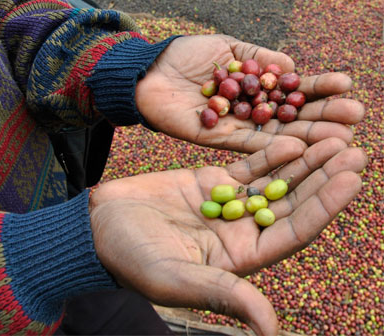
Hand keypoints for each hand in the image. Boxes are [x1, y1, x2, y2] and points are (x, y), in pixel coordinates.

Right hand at [90, 138, 366, 334]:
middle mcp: (242, 230)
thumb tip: (271, 331)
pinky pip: (247, 166)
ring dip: (303, 160)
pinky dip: (268, 153)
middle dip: (323, 177)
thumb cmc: (132, 258)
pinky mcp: (211, 182)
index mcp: (241, 258)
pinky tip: (290, 138)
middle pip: (292, 202)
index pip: (294, 231)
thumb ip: (223, 295)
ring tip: (333, 137)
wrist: (101, 227)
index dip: (324, 205)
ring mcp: (228, 203)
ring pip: (274, 180)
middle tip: (353, 150)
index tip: (351, 178)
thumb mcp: (175, 279)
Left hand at [136, 35, 364, 152]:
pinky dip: (275, 148)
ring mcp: (236, 128)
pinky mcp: (218, 141)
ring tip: (341, 134)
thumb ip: (260, 59)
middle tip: (356, 115)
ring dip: (308, 136)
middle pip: (292, 116)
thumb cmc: (188, 55)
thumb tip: (293, 67)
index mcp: (256, 88)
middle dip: (323, 115)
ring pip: (277, 135)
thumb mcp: (230, 49)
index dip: (318, 87)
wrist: (152, 71)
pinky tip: (301, 147)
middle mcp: (251, 112)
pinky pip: (250, 145)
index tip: (346, 84)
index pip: (294, 89)